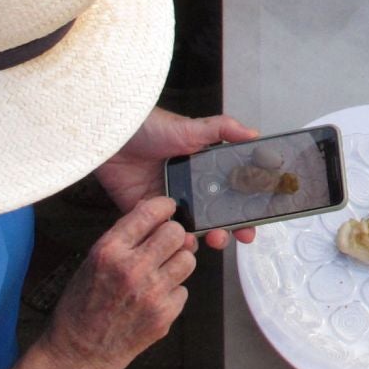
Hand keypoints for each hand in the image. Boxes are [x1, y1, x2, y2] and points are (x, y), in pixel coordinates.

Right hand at [40, 196, 196, 368]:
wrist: (77, 353)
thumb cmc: (81, 307)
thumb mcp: (92, 262)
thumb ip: (124, 239)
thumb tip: (155, 215)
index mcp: (109, 251)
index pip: (150, 213)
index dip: (164, 207)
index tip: (168, 209)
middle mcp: (133, 269)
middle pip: (177, 233)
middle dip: (173, 236)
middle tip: (163, 245)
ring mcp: (151, 293)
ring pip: (188, 259)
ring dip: (177, 262)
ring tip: (159, 273)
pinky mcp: (164, 315)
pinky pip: (183, 290)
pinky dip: (172, 292)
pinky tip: (153, 299)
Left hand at [96, 109, 261, 249]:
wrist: (115, 137)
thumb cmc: (152, 127)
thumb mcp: (192, 128)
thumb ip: (223, 129)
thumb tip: (253, 134)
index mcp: (204, 172)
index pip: (230, 196)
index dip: (244, 212)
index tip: (252, 225)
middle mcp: (190, 189)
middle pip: (215, 218)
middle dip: (227, 231)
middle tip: (233, 236)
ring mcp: (170, 202)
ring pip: (191, 229)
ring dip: (203, 238)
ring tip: (209, 239)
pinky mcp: (148, 212)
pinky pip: (163, 232)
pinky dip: (173, 241)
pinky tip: (180, 240)